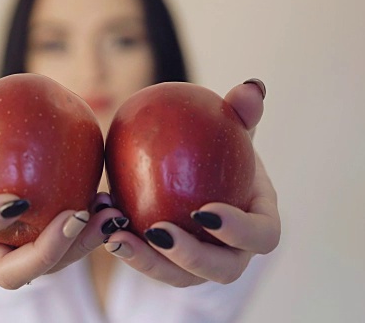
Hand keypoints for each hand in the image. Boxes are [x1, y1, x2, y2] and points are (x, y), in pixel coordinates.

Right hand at [0, 110, 125, 288]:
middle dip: (44, 253)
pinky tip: (112, 206)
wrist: (9, 160)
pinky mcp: (51, 251)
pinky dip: (95, 232)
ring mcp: (20, 256)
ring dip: (83, 243)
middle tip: (76, 216)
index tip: (17, 200)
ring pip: (51, 267)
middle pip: (9, 273)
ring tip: (107, 211)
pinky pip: (73, 250)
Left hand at [102, 79, 279, 286]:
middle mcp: (234, 251)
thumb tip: (251, 86)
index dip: (239, 232)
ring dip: (147, 260)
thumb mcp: (233, 129)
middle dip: (190, 257)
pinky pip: (150, 263)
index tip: (204, 212)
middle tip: (157, 231)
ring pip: (179, 277)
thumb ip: (241, 112)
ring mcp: (202, 265)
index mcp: (259, 222)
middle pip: (222, 270)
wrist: (200, 174)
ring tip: (115, 233)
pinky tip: (102, 218)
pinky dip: (127, 245)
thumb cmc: (223, 151)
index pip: (262, 236)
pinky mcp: (170, 265)